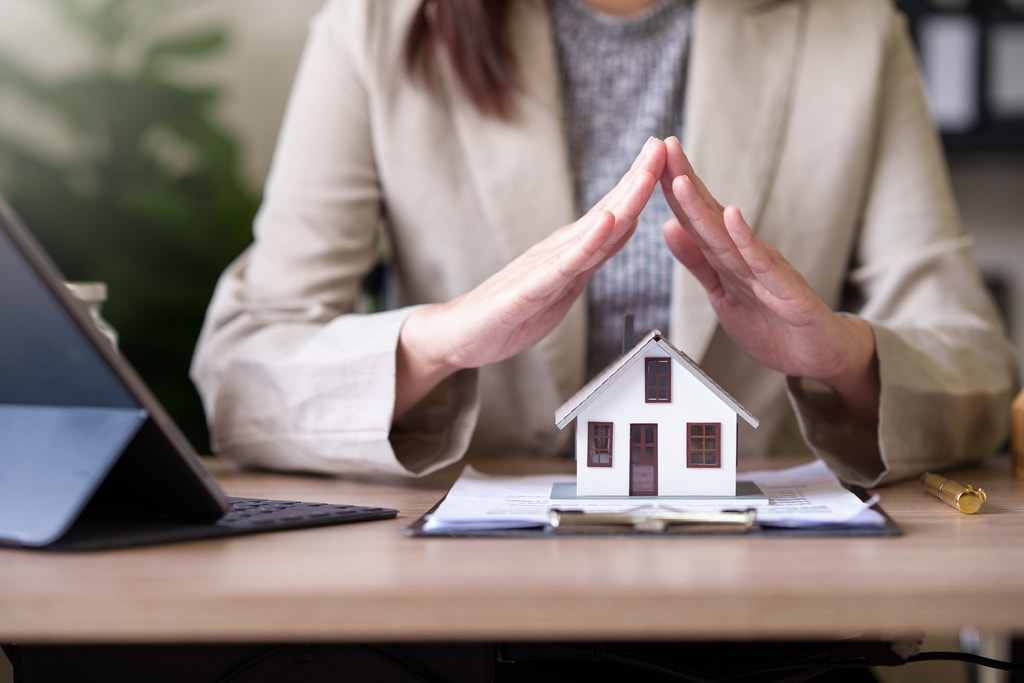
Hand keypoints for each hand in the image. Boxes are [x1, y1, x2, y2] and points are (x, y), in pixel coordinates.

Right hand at [395, 137, 666, 417]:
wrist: (460, 335)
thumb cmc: (510, 312)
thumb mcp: (564, 285)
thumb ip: (594, 256)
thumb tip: (627, 223)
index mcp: (570, 251)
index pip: (613, 212)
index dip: (639, 183)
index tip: (665, 152)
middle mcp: (558, 249)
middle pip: (607, 211)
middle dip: (637, 178)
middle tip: (661, 144)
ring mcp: (544, 267)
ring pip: (591, 231)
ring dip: (621, 200)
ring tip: (646, 173)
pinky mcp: (529, 290)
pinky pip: (564, 265)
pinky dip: (588, 243)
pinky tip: (607, 223)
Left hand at [658, 137, 878, 422]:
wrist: (821, 354)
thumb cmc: (774, 323)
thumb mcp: (723, 294)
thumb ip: (698, 262)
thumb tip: (668, 227)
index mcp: (727, 257)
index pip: (694, 218)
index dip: (671, 189)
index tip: (650, 159)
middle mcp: (745, 254)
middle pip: (708, 214)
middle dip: (684, 180)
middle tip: (663, 146)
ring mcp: (766, 269)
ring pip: (727, 234)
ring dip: (703, 205)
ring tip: (681, 178)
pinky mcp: (786, 289)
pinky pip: (762, 262)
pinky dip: (745, 238)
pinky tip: (732, 215)